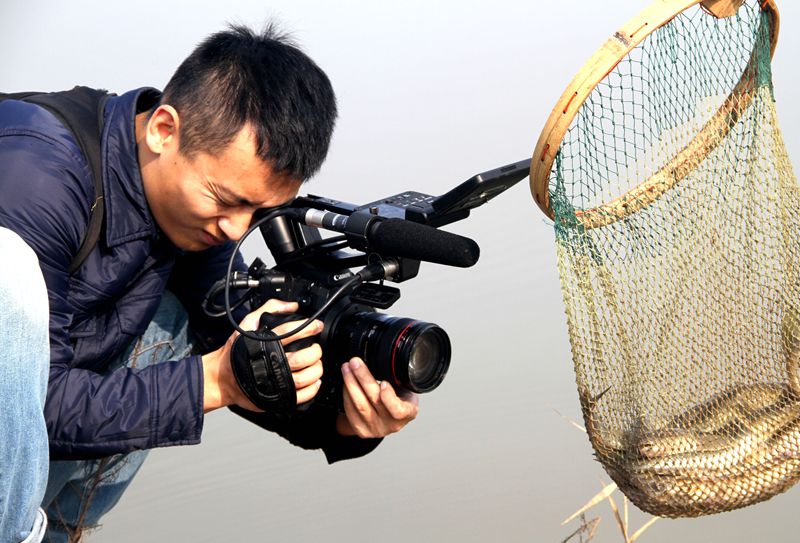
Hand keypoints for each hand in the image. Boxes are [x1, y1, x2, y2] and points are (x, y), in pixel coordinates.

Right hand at [201, 299, 323, 412]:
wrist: (222, 378)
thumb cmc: (237, 352)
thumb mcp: (248, 323)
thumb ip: (270, 309)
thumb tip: (292, 305)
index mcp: (266, 344)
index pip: (292, 332)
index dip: (309, 328)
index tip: (317, 326)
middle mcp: (272, 364)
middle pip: (302, 358)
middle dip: (315, 351)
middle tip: (316, 348)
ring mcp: (275, 382)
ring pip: (304, 378)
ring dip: (316, 369)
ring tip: (316, 363)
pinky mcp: (277, 397)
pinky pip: (301, 395)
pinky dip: (313, 388)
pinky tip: (314, 380)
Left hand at [336, 357, 418, 437]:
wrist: (389, 416)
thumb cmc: (400, 397)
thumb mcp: (406, 387)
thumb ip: (399, 379)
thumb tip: (385, 359)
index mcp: (408, 412)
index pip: (399, 410)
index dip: (390, 397)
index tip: (384, 382)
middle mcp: (392, 425)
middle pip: (374, 401)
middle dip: (363, 378)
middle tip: (355, 362)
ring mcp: (376, 429)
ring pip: (360, 405)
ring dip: (351, 383)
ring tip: (347, 368)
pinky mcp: (362, 430)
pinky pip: (351, 411)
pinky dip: (347, 393)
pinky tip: (346, 382)